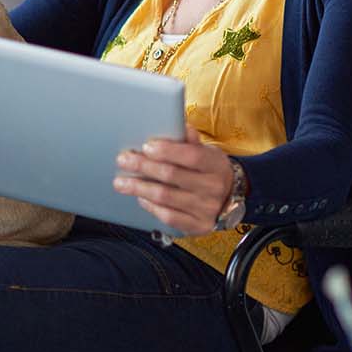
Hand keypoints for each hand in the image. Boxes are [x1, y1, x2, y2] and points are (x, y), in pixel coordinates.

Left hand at [113, 125, 235, 235]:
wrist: (230, 198)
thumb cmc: (210, 170)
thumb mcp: (207, 152)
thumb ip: (190, 141)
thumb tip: (180, 126)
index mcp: (216, 165)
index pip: (191, 156)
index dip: (167, 151)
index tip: (146, 146)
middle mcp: (213, 188)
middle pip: (172, 175)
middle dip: (143, 166)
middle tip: (123, 160)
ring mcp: (206, 209)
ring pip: (165, 197)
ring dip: (139, 188)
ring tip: (121, 182)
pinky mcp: (198, 226)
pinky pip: (168, 216)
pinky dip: (151, 206)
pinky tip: (140, 197)